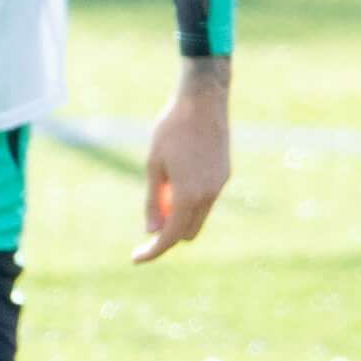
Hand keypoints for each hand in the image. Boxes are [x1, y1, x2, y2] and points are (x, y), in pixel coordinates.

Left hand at [134, 57, 231, 263]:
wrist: (202, 102)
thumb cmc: (171, 131)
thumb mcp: (153, 167)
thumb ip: (153, 202)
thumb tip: (152, 232)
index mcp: (189, 195)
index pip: (170, 236)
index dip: (153, 251)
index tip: (136, 258)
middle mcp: (209, 195)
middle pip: (187, 232)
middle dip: (167, 236)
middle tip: (146, 229)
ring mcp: (220, 185)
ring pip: (199, 217)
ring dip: (180, 218)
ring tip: (159, 199)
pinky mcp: (224, 174)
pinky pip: (206, 200)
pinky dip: (190, 203)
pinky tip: (175, 185)